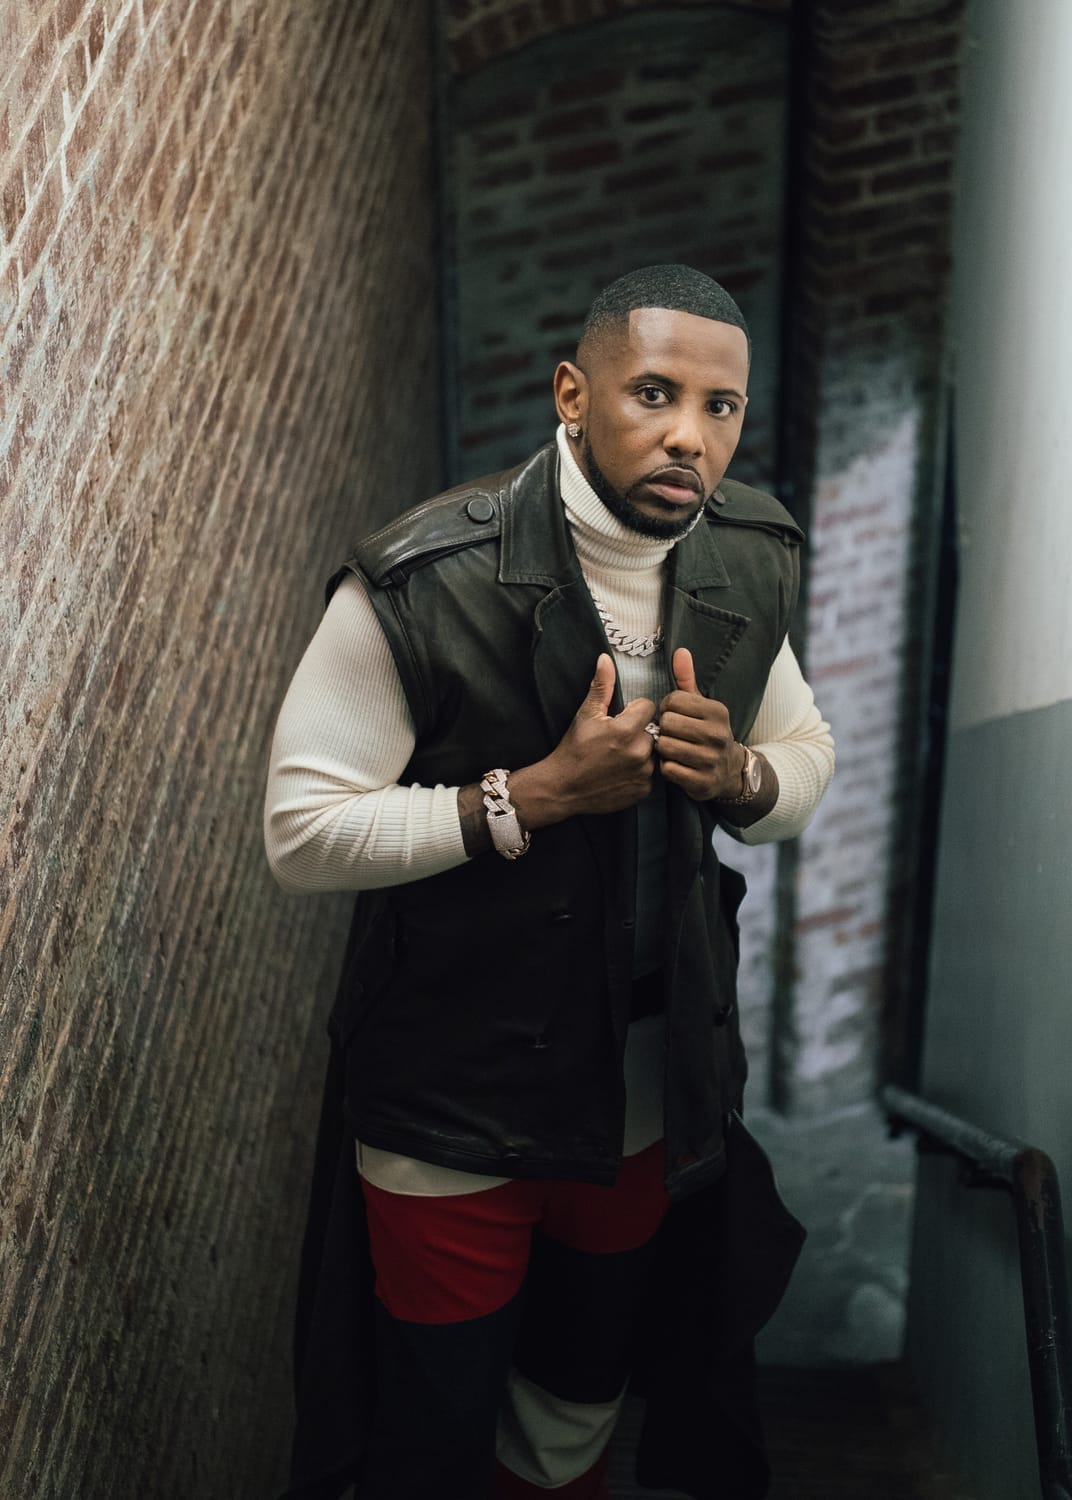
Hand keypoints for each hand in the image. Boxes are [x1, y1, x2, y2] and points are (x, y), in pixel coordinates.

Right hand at [509, 653, 656, 824]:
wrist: (563, 788)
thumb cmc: (573, 750)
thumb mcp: (585, 715)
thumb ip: (601, 686)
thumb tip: (605, 659)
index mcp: (626, 730)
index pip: (648, 707)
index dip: (633, 710)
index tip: (619, 718)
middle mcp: (639, 752)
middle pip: (653, 729)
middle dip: (638, 731)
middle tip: (616, 740)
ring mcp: (643, 773)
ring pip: (654, 751)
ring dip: (641, 751)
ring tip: (618, 756)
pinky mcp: (644, 790)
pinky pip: (651, 773)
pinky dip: (640, 771)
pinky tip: (621, 771)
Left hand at [654, 647, 744, 801]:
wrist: (728, 771)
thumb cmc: (706, 732)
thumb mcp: (701, 705)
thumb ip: (687, 679)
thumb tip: (680, 651)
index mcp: (717, 712)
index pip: (673, 700)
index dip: (666, 708)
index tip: (674, 716)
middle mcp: (718, 735)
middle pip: (667, 724)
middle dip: (664, 729)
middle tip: (671, 734)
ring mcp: (711, 760)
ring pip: (665, 746)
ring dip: (663, 749)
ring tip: (673, 749)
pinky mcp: (703, 782)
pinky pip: (668, 769)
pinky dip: (667, 768)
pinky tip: (676, 765)